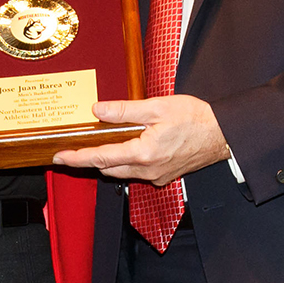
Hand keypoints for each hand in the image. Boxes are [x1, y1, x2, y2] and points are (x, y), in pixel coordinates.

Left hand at [52, 95, 228, 185]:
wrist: (224, 135)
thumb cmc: (195, 118)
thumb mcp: (157, 107)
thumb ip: (125, 111)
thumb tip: (98, 110)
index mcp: (143, 153)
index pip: (101, 158)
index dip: (77, 158)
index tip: (59, 158)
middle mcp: (147, 170)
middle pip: (108, 169)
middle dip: (89, 161)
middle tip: (71, 151)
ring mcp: (157, 176)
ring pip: (122, 172)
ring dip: (108, 162)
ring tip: (96, 147)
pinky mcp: (165, 176)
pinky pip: (137, 172)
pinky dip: (126, 162)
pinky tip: (127, 147)